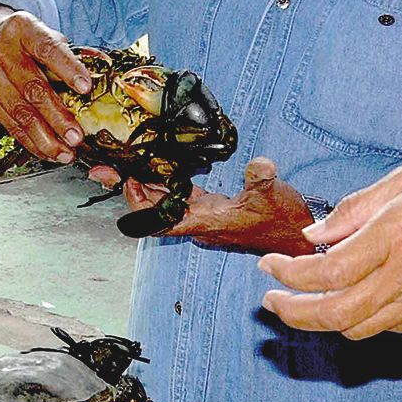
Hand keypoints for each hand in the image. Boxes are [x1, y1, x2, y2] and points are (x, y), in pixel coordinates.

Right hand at [0, 6, 92, 163]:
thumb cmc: (21, 37)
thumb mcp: (41, 31)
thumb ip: (67, 50)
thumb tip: (99, 68)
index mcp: (22, 29)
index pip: (47, 49)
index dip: (67, 69)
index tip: (86, 88)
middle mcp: (1, 51)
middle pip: (32, 88)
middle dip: (57, 117)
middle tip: (77, 136)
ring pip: (19, 113)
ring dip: (44, 138)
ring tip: (65, 153)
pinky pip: (8, 123)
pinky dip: (29, 141)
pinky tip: (46, 151)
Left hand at [89, 158, 319, 254]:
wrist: (296, 237)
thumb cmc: (283, 221)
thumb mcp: (273, 194)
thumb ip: (261, 178)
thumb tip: (258, 164)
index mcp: (207, 221)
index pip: (162, 220)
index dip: (140, 205)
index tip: (127, 181)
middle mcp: (199, 221)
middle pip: (155, 210)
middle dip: (130, 190)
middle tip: (106, 168)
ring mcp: (204, 215)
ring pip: (164, 202)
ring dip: (144, 185)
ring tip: (121, 163)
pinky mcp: (212, 207)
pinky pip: (179, 196)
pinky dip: (165, 182)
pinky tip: (156, 164)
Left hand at [258, 160, 401, 336]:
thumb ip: (356, 209)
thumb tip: (316, 235)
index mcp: (398, 234)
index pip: (327, 271)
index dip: (289, 274)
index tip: (270, 264)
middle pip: (334, 314)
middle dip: (292, 311)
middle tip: (271, 299)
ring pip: (357, 329)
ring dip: (321, 320)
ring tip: (302, 301)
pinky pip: (386, 327)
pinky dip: (358, 318)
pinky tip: (350, 298)